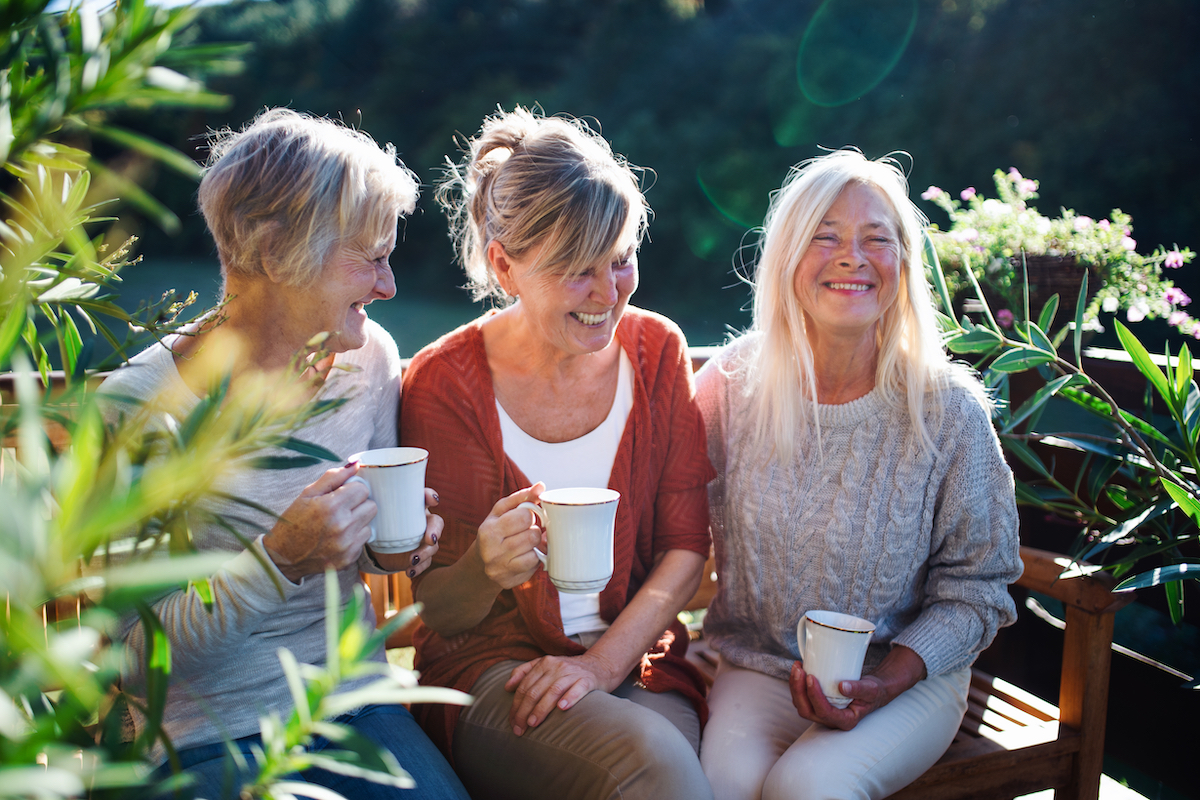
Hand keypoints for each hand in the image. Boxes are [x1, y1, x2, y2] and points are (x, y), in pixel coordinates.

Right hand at [263, 463, 375, 581]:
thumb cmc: (294, 521)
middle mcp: (342, 527)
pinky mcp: (350, 558)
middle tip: (342, 508)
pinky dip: (355, 537)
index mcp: (331, 507)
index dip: (352, 489)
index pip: (363, 489)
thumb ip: (334, 476)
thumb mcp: (308, 493)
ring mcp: (347, 545)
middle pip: (371, 505)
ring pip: (370, 523)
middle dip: (359, 504)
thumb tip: (357, 464)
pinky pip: (364, 540)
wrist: (283, 556)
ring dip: (358, 521)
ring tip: (339, 523)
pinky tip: (338, 537)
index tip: (342, 494)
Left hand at [368, 487, 444, 577]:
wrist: (369, 544)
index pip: (426, 497)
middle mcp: (419, 521)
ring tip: (413, 559)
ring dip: (426, 552)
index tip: (432, 500)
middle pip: (436, 522)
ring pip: (433, 545)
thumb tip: (352, 465)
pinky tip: (409, 570)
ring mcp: (420, 539)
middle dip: (435, 530)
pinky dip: (419, 567)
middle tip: (428, 538)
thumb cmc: (370, 518)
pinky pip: (426, 562)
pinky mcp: (416, 555)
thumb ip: (360, 488)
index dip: (431, 496)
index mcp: (411, 506)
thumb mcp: (366, 504)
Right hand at [476, 483, 545, 589]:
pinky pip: (534, 568)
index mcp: (489, 531)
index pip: (525, 517)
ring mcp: (500, 569)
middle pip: (532, 536)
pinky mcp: (509, 582)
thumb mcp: (502, 511)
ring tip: (526, 543)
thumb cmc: (495, 531)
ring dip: (535, 546)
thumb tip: (541, 486)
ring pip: (535, 553)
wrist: (479, 564)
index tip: (526, 518)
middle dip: (534, 531)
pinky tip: (525, 556)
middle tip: (527, 531)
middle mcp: (492, 552)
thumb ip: (522, 497)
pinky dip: (534, 560)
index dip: (530, 515)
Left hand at [504, 652, 621, 735]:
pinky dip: (569, 698)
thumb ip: (525, 672)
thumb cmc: (569, 671)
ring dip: (541, 708)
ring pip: (552, 691)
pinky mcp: (588, 680)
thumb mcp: (546, 666)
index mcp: (544, 663)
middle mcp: (557, 666)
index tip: (512, 723)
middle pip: (535, 690)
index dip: (516, 705)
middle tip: (519, 729)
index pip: (525, 686)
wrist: (600, 665)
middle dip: (524, 711)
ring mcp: (573, 673)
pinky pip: (577, 689)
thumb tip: (507, 687)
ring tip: (533, 723)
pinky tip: (562, 708)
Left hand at [788, 646, 926, 731]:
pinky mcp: (817, 705)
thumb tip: (842, 687)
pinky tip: (799, 669)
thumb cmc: (873, 691)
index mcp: (845, 720)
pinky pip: (802, 698)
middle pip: (807, 711)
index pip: (824, 712)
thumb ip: (859, 689)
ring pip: (801, 705)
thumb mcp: (871, 689)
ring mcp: (822, 713)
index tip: (811, 677)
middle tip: (799, 670)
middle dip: (799, 690)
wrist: (871, 690)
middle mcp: (831, 720)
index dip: (815, 696)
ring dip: (795, 686)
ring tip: (797, 667)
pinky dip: (797, 684)